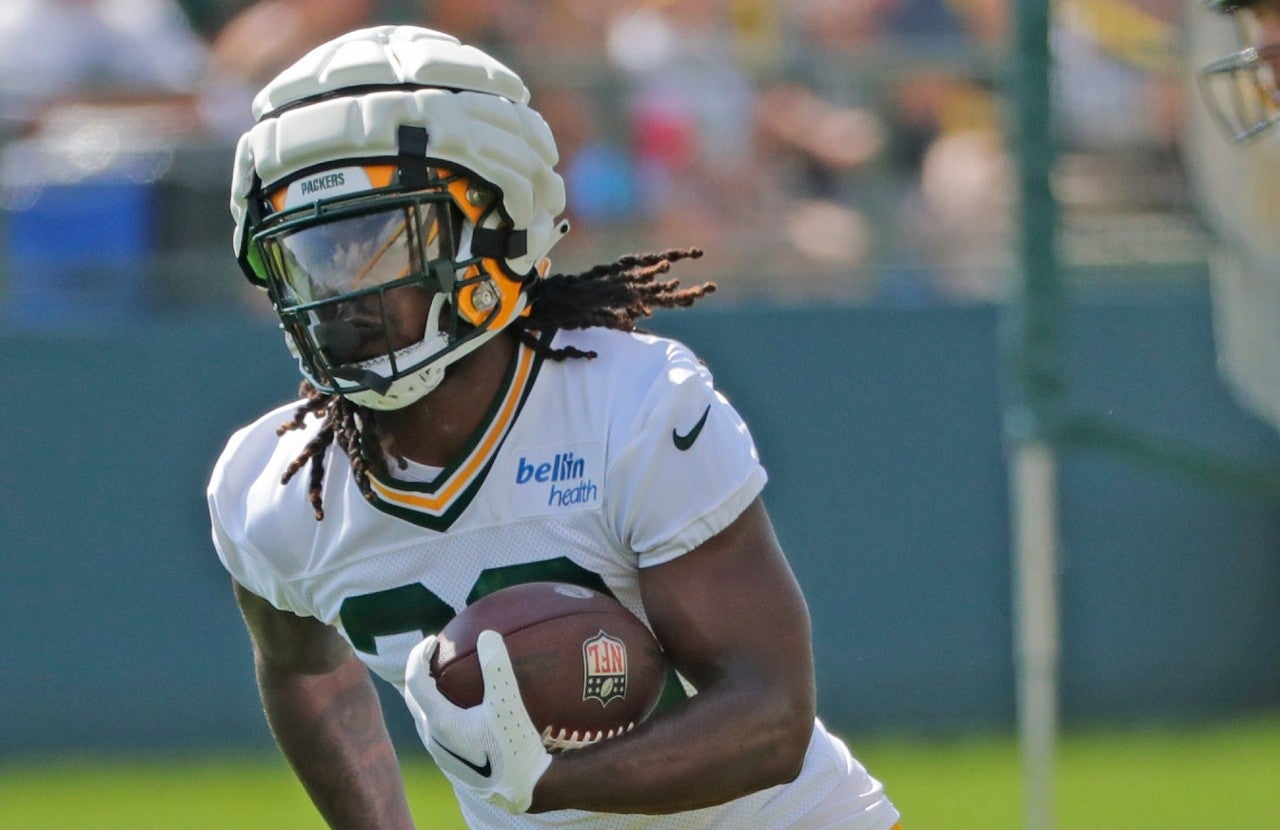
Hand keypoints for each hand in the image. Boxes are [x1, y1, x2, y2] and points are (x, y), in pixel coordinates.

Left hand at [403, 631, 551, 813]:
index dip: (419, 654)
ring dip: (425, 689)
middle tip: (435, 651)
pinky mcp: (448, 760)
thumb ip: (498, 668)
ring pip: (420, 713)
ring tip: (443, 673)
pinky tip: (460, 703)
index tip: (435, 639)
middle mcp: (432, 737)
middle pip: (411, 696)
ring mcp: (438, 751)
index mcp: (440, 722)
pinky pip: (432, 725)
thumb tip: (487, 634)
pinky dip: (436, 705)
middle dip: (418, 669)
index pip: (415, 680)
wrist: (521, 789)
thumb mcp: (509, 704)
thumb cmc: (515, 747)